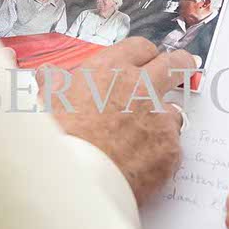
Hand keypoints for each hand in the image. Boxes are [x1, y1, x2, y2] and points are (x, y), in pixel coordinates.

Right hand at [36, 37, 195, 203]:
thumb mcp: (48, 101)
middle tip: (180, 70)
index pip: (141, 47)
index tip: (146, 62)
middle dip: (179, 65)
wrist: (76, 180)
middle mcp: (140, 88)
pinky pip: (173, 143)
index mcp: (110, 70)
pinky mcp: (170, 146)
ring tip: (142, 136)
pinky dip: (161, 150)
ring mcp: (160, 117)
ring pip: (174, 109)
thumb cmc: (61, 141)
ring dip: (164, 118)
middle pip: (175, 64)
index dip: (144, 56)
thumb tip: (48, 74)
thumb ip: (54, 82)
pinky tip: (142, 159)